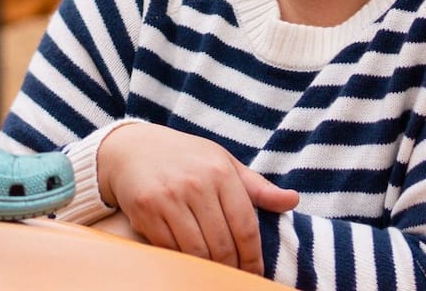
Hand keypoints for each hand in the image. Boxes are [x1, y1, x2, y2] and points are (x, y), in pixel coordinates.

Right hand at [96, 122, 299, 275]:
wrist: (132, 148)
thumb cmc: (186, 158)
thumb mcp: (223, 162)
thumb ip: (257, 187)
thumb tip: (293, 201)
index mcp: (220, 172)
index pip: (246, 228)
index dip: (254, 258)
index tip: (256, 273)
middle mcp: (196, 184)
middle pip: (223, 245)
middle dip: (232, 268)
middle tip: (236, 277)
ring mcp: (169, 198)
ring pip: (197, 251)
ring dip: (209, 268)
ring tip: (216, 272)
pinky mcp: (147, 211)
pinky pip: (171, 249)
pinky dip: (183, 260)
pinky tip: (190, 260)